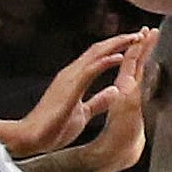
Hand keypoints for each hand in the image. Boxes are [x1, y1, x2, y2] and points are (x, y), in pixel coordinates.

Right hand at [0, 30, 150, 171]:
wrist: (32, 137)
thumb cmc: (54, 127)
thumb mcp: (84, 113)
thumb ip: (98, 102)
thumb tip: (113, 92)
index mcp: (75, 79)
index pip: (98, 57)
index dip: (116, 48)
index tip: (134, 43)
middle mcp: (72, 73)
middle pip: (99, 50)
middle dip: (120, 40)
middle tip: (140, 34)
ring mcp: (69, 78)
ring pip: (96, 54)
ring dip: (117, 44)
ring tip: (135, 38)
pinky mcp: (69, 88)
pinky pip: (90, 70)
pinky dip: (105, 62)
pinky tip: (119, 57)